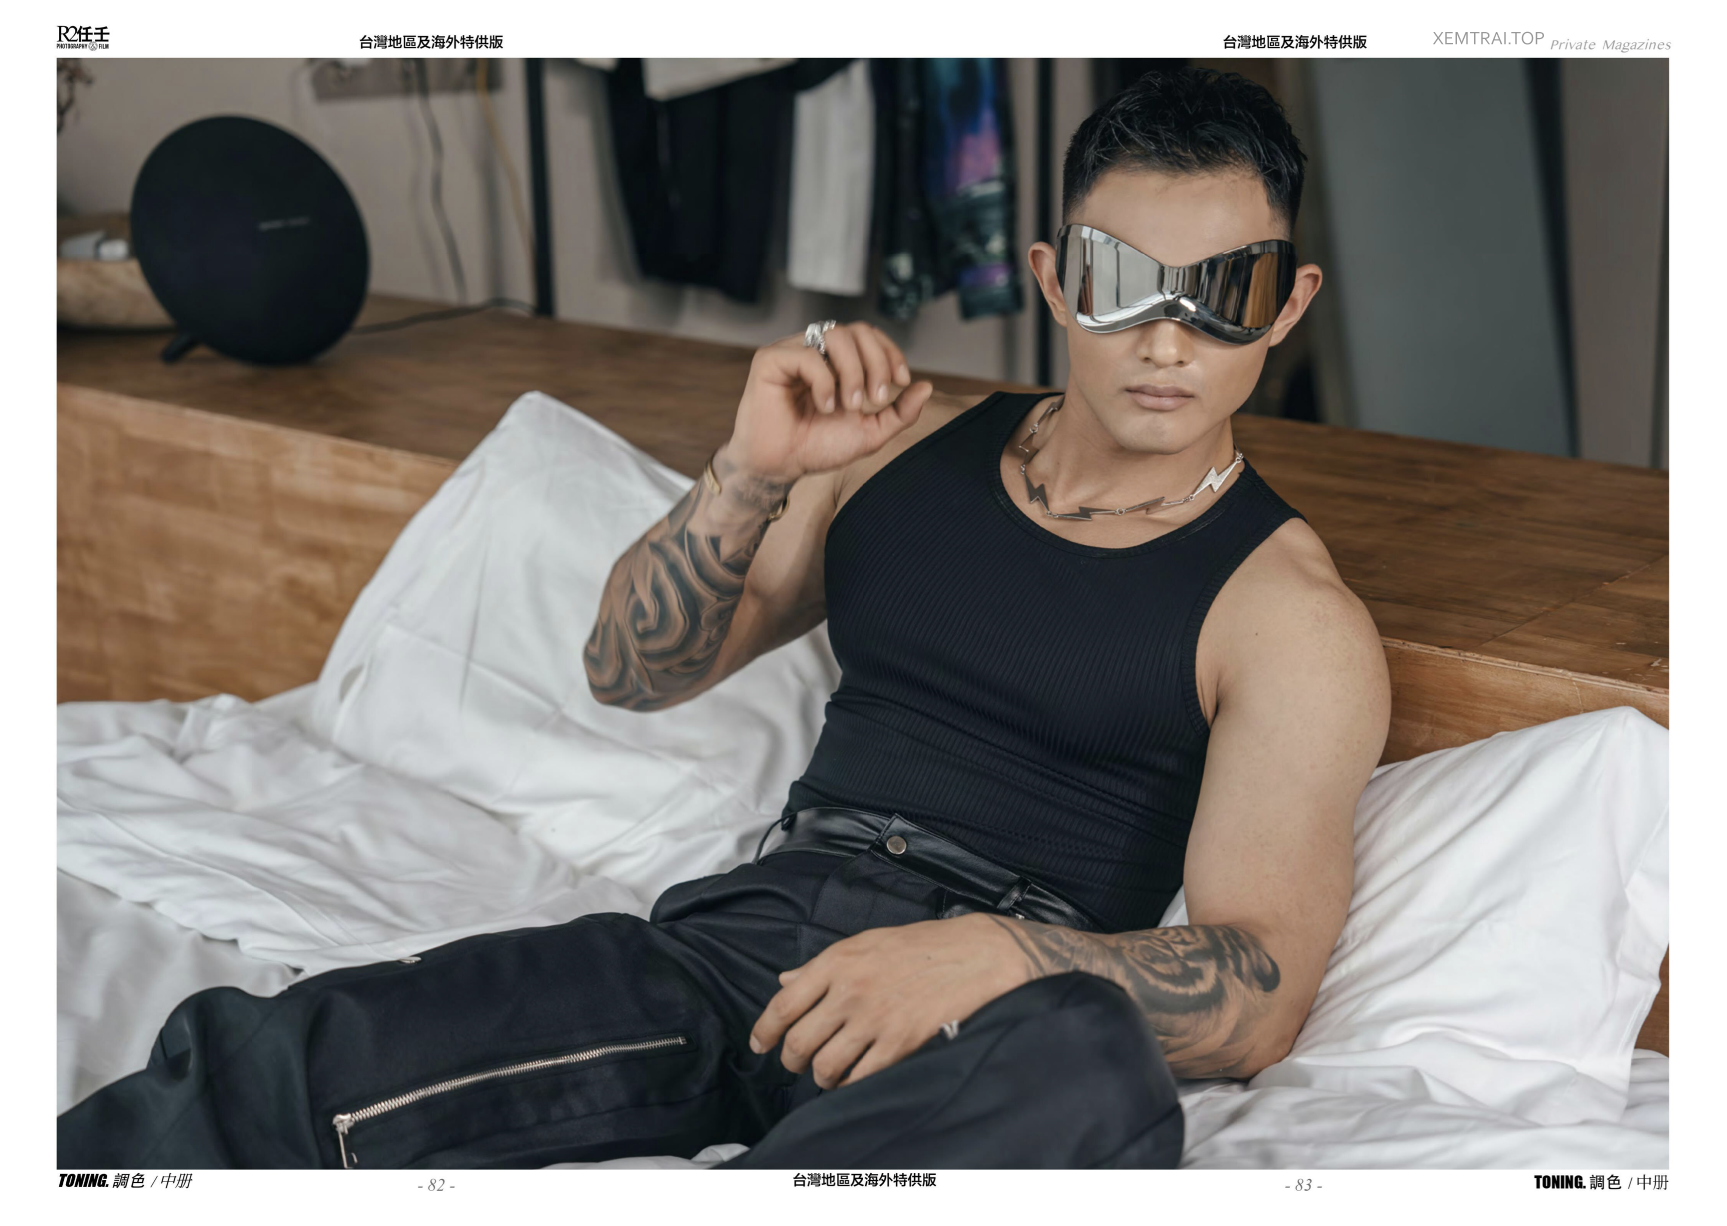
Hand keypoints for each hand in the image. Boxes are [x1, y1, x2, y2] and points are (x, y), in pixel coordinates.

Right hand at [723, 322, 935, 485]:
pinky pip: (806, 355)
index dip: (890, 352)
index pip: (869, 336)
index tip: (901, 380)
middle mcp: (815, 350)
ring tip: (850, 405)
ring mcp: (792, 351)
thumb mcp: (870, 432)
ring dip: (853, 371)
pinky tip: (825, 407)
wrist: (781, 467)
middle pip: (857, 331)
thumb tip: (926, 386)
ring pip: (835, 335)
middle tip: (875, 399)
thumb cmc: (818, 446)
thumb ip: (899, 413)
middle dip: (876, 363)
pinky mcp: (770, 360)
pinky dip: (824, 382)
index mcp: (837, 361)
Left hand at [748, 912, 1030, 1089]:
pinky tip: (854, 1078)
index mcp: (837, 962)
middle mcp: (850, 991)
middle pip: (799, 1042)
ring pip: (825, 1066)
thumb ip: (822, 966)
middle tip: (797, 1064)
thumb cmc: (922, 946)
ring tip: (829, 1073)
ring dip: (822, 1077)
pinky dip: (851, 1085)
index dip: (764, 1031)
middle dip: (792, 1060)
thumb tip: (786, 981)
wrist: (975, 956)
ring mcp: (874, 1019)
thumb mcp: (866, 943)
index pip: (783, 1004)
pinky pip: (859, 1078)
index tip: (760, 1045)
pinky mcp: (899, 1044)